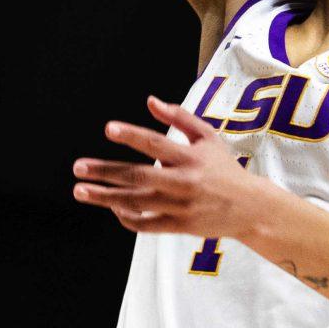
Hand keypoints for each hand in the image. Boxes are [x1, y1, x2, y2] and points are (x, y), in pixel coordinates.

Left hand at [72, 95, 265, 238]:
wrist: (250, 207)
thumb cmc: (223, 168)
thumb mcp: (208, 137)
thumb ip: (179, 117)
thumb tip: (150, 101)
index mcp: (189, 156)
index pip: (156, 143)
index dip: (132, 135)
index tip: (108, 128)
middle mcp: (183, 181)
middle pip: (138, 176)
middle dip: (106, 172)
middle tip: (78, 167)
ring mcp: (180, 205)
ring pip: (137, 203)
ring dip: (106, 197)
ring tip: (80, 191)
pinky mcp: (180, 226)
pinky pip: (146, 225)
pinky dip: (127, 218)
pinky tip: (112, 208)